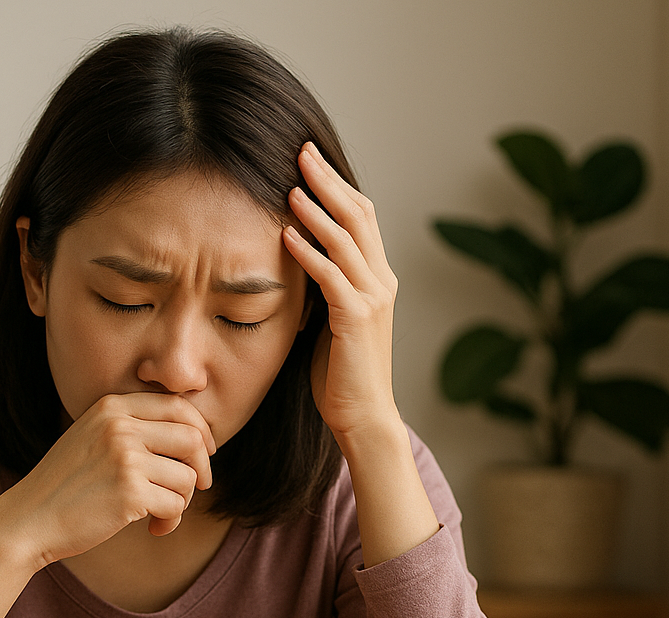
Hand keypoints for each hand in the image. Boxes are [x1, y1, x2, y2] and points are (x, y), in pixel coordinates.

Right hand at [0, 392, 215, 566]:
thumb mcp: (92, 438)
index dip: (202, 431)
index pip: (178, 406)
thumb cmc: (65, 485)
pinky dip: (171, 521)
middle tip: (199, 487)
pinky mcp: (130, 492)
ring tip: (161, 514)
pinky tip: (154, 528)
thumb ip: (132, 428)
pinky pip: (176, 505)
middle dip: (202, 467)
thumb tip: (195, 436)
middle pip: (192, 438)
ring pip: (188, 477)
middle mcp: (119, 426)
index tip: (206, 452)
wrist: (28, 519)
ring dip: (183, 501)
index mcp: (111, 407)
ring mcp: (124, 458)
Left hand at [282, 142, 401, 442]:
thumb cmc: (341, 373)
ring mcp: (373, 299)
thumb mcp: (332, 318)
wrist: (363, 415)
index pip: (361, 217)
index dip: (337, 185)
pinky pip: (331, 277)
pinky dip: (309, 253)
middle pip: (358, 216)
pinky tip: (287, 235)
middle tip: (302, 151)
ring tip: (291, 185)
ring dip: (317, 211)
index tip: (309, 159)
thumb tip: (294, 256)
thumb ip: (323, 285)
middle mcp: (381, 281)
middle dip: (328, 181)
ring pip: (347, 241)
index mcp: (377, 277)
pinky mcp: (357, 320)